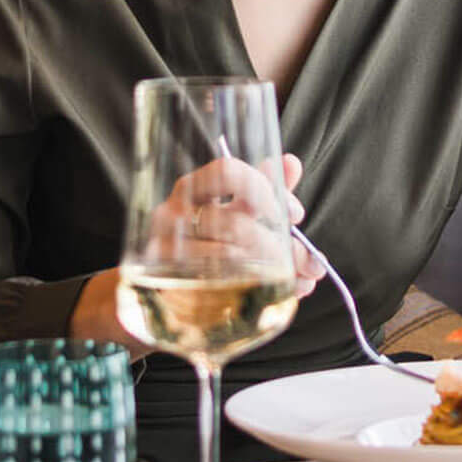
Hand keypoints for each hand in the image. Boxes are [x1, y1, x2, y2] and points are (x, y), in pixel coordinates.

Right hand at [69, 153, 319, 347]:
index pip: (228, 172)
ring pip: (228, 256)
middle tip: (300, 260)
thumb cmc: (207, 249)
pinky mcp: (163, 286)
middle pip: (235, 222)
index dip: (267, 190)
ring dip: (269, 270)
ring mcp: (163, 250)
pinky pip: (211, 285)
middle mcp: (173, 214)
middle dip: (278, 244)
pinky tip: (262, 292)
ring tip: (290, 281)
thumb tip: (290, 162)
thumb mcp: (239, 215)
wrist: (161, 299)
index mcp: (193, 189)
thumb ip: (266, 191)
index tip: (293, 214)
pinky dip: (247, 290)